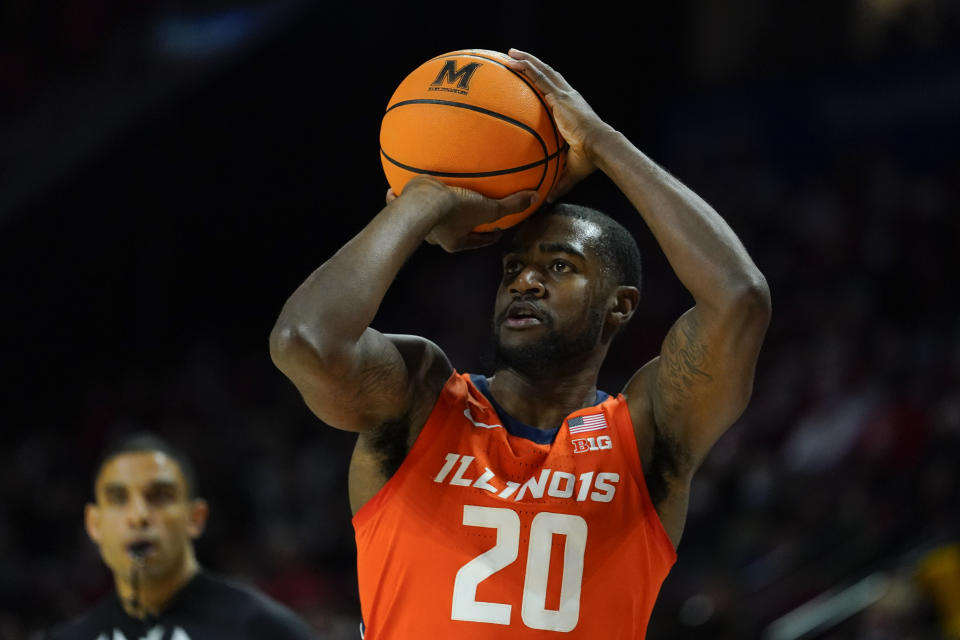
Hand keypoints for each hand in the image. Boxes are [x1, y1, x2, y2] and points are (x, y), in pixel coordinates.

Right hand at [387, 178, 537, 252]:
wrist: (421, 204)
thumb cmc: (454, 211)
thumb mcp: (489, 208)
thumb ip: (511, 205)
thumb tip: (535, 198)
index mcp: (456, 240)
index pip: (477, 241)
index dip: (488, 237)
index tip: (496, 232)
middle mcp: (436, 235)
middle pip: (452, 231)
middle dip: (459, 225)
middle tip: (467, 215)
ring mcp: (418, 223)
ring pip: (427, 219)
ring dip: (432, 212)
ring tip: (437, 201)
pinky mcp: (403, 207)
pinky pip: (401, 203)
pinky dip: (400, 198)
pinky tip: (398, 189)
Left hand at [505, 49, 615, 200]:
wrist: (598, 147)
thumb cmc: (589, 159)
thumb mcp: (569, 170)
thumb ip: (557, 182)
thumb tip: (546, 200)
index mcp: (571, 111)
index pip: (555, 94)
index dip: (544, 85)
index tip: (533, 82)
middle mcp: (568, 98)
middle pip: (548, 76)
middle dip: (533, 66)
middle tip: (517, 59)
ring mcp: (564, 94)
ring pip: (542, 71)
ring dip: (526, 61)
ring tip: (510, 54)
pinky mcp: (559, 95)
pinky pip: (538, 77)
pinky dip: (526, 67)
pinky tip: (512, 61)